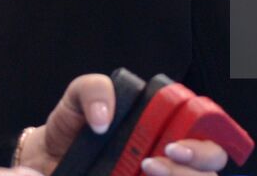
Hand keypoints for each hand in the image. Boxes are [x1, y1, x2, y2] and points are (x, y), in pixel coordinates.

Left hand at [16, 73, 228, 175]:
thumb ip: (94, 90)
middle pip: (212, 164)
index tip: (176, 145)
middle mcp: (170, 157)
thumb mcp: (78, 98)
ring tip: (146, 168)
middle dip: (198, 161)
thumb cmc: (70, 128)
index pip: (209, 133)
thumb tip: (105, 118)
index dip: (207, 140)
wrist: (44, 161)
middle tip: (160, 158)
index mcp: (166, 127)